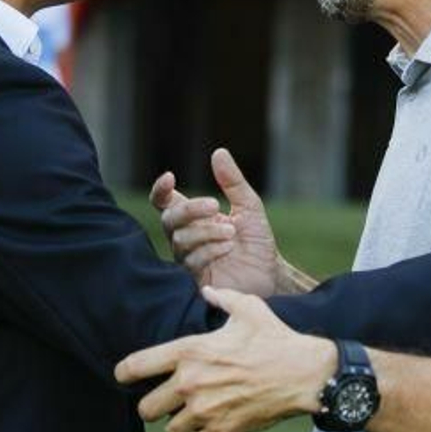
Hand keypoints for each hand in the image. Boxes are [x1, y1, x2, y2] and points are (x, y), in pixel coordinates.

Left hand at [114, 286, 333, 431]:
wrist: (304, 373)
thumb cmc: (275, 338)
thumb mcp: (249, 308)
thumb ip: (222, 298)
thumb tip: (207, 291)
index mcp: (190, 351)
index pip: (135, 367)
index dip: (124, 374)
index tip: (126, 377)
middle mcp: (191, 383)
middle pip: (145, 409)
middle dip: (154, 405)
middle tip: (168, 401)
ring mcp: (205, 411)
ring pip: (170, 430)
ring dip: (180, 424)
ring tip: (196, 414)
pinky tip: (208, 431)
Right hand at [154, 148, 279, 295]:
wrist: (270, 274)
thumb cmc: (256, 240)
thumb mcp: (249, 206)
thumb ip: (232, 182)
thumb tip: (219, 152)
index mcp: (194, 218)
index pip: (164, 203)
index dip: (160, 190)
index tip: (170, 177)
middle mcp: (186, 237)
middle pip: (169, 219)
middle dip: (190, 210)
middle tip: (215, 205)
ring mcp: (188, 258)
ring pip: (180, 240)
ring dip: (207, 232)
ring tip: (232, 233)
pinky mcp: (195, 279)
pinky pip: (191, 261)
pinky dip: (210, 250)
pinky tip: (228, 247)